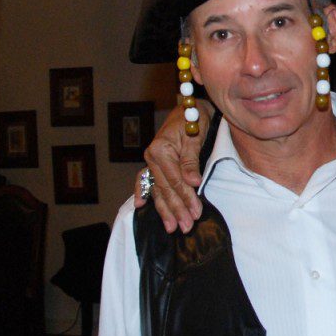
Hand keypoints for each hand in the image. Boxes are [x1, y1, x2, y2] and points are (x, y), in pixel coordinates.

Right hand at [133, 99, 211, 232]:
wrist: (190, 107)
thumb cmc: (195, 118)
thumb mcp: (195, 136)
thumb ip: (191, 160)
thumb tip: (192, 182)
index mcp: (161, 150)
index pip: (175, 180)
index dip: (186, 197)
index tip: (196, 212)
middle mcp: (152, 157)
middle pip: (165, 189)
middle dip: (176, 210)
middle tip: (186, 227)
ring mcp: (152, 162)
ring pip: (157, 190)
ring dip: (165, 210)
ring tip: (172, 227)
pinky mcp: (155, 164)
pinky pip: (147, 181)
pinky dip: (143, 193)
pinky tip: (139, 206)